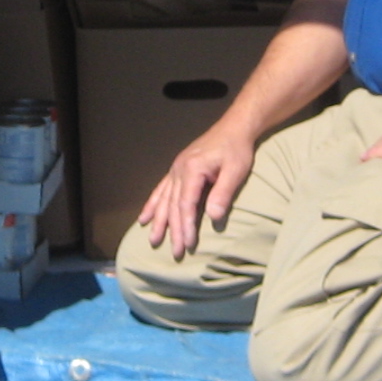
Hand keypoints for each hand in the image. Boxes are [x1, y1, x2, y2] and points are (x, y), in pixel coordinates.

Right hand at [137, 124, 257, 259]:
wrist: (234, 127)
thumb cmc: (237, 149)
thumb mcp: (236, 170)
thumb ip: (223, 193)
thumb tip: (214, 218)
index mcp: (192, 169)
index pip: (186, 204)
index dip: (186, 226)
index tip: (189, 244)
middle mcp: (179, 170)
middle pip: (173, 205)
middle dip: (173, 231)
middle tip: (176, 253)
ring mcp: (175, 169)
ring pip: (163, 199)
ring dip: (159, 221)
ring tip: (153, 240)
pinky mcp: (177, 169)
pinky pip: (161, 190)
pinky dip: (152, 204)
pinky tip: (144, 218)